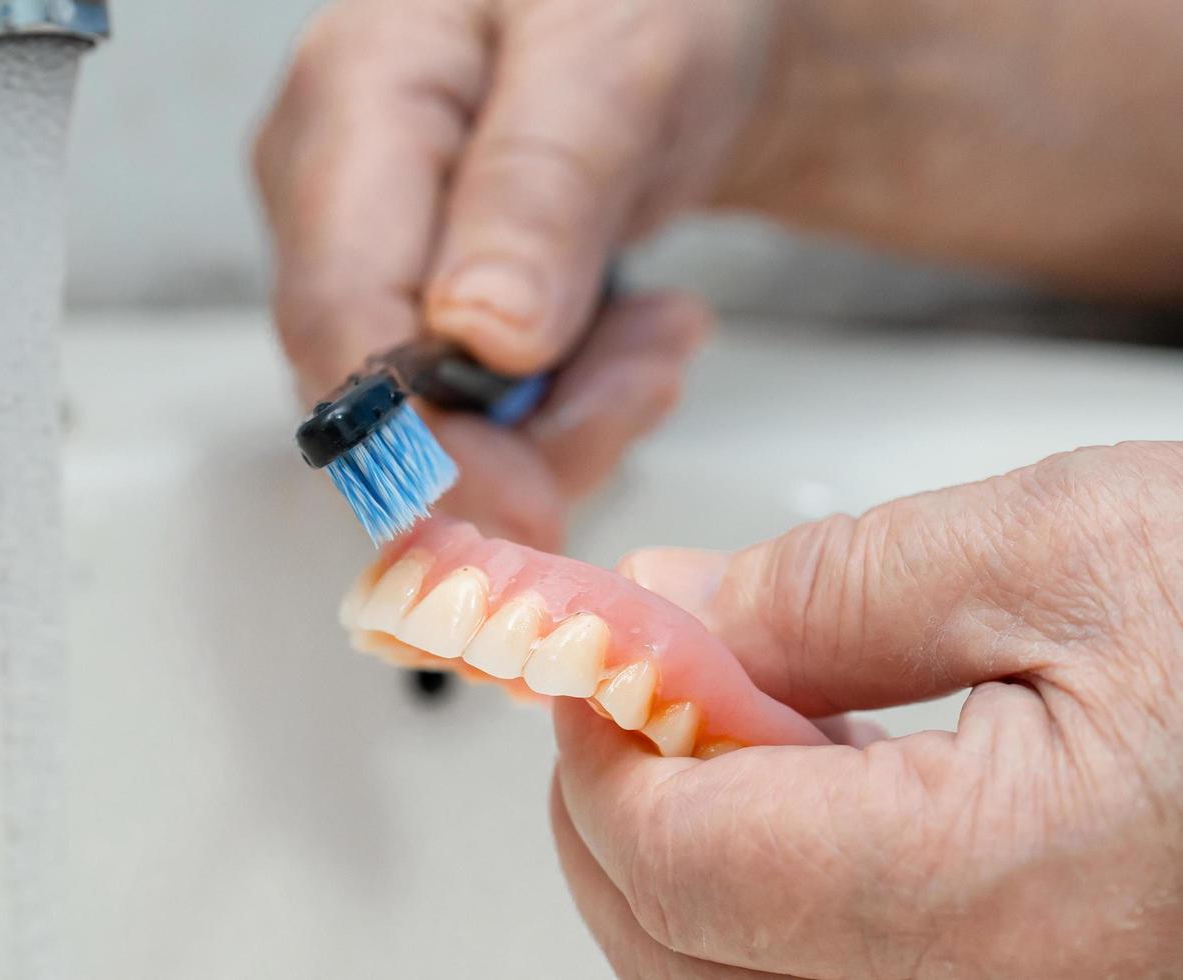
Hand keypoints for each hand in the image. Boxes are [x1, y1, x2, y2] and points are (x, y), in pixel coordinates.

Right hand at [253, 0, 770, 546]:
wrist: (675, 17)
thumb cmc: (642, 0)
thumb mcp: (615, 62)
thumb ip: (542, 187)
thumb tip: (479, 337)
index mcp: (355, 99)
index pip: (338, 310)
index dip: (420, 436)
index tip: (523, 505)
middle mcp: (334, 189)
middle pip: (376, 391)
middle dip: (521, 433)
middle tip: (648, 386)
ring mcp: (372, 252)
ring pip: (432, 420)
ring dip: (564, 418)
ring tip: (660, 337)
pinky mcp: (420, 305)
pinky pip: (474, 410)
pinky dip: (568, 404)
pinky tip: (631, 339)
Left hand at [551, 441, 1182, 977]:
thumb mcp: (1056, 545)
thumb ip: (822, 591)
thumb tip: (660, 614)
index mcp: (1010, 905)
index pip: (682, 863)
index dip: (596, 741)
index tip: (584, 648)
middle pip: (680, 952)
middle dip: (618, 806)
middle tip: (631, 680)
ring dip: (687, 851)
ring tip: (736, 716)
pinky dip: (771, 893)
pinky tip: (812, 786)